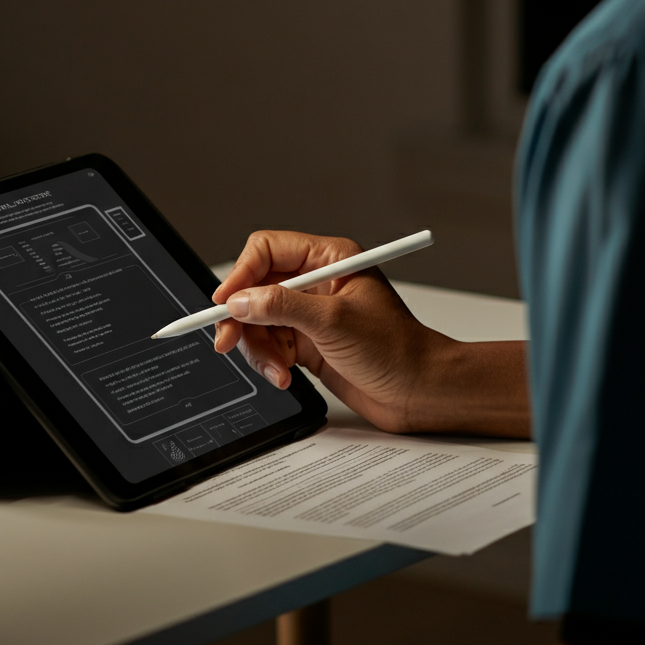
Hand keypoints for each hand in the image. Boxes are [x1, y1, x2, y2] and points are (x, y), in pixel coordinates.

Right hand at [212, 231, 530, 435]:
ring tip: (278, 370)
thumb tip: (240, 301)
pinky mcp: (307, 343)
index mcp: (330, 259)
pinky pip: (269, 346)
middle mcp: (317, 283)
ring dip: (259, 349)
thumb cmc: (398, 350)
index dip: (241, 275)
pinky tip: (285, 376)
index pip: (267, 251)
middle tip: (227, 341)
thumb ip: (282, 307)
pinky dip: (270, 363)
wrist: (420, 393)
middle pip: (255, 289)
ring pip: (257, 322)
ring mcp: (310, 314)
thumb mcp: (334, 322)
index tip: (225, 303)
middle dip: (243, 319)